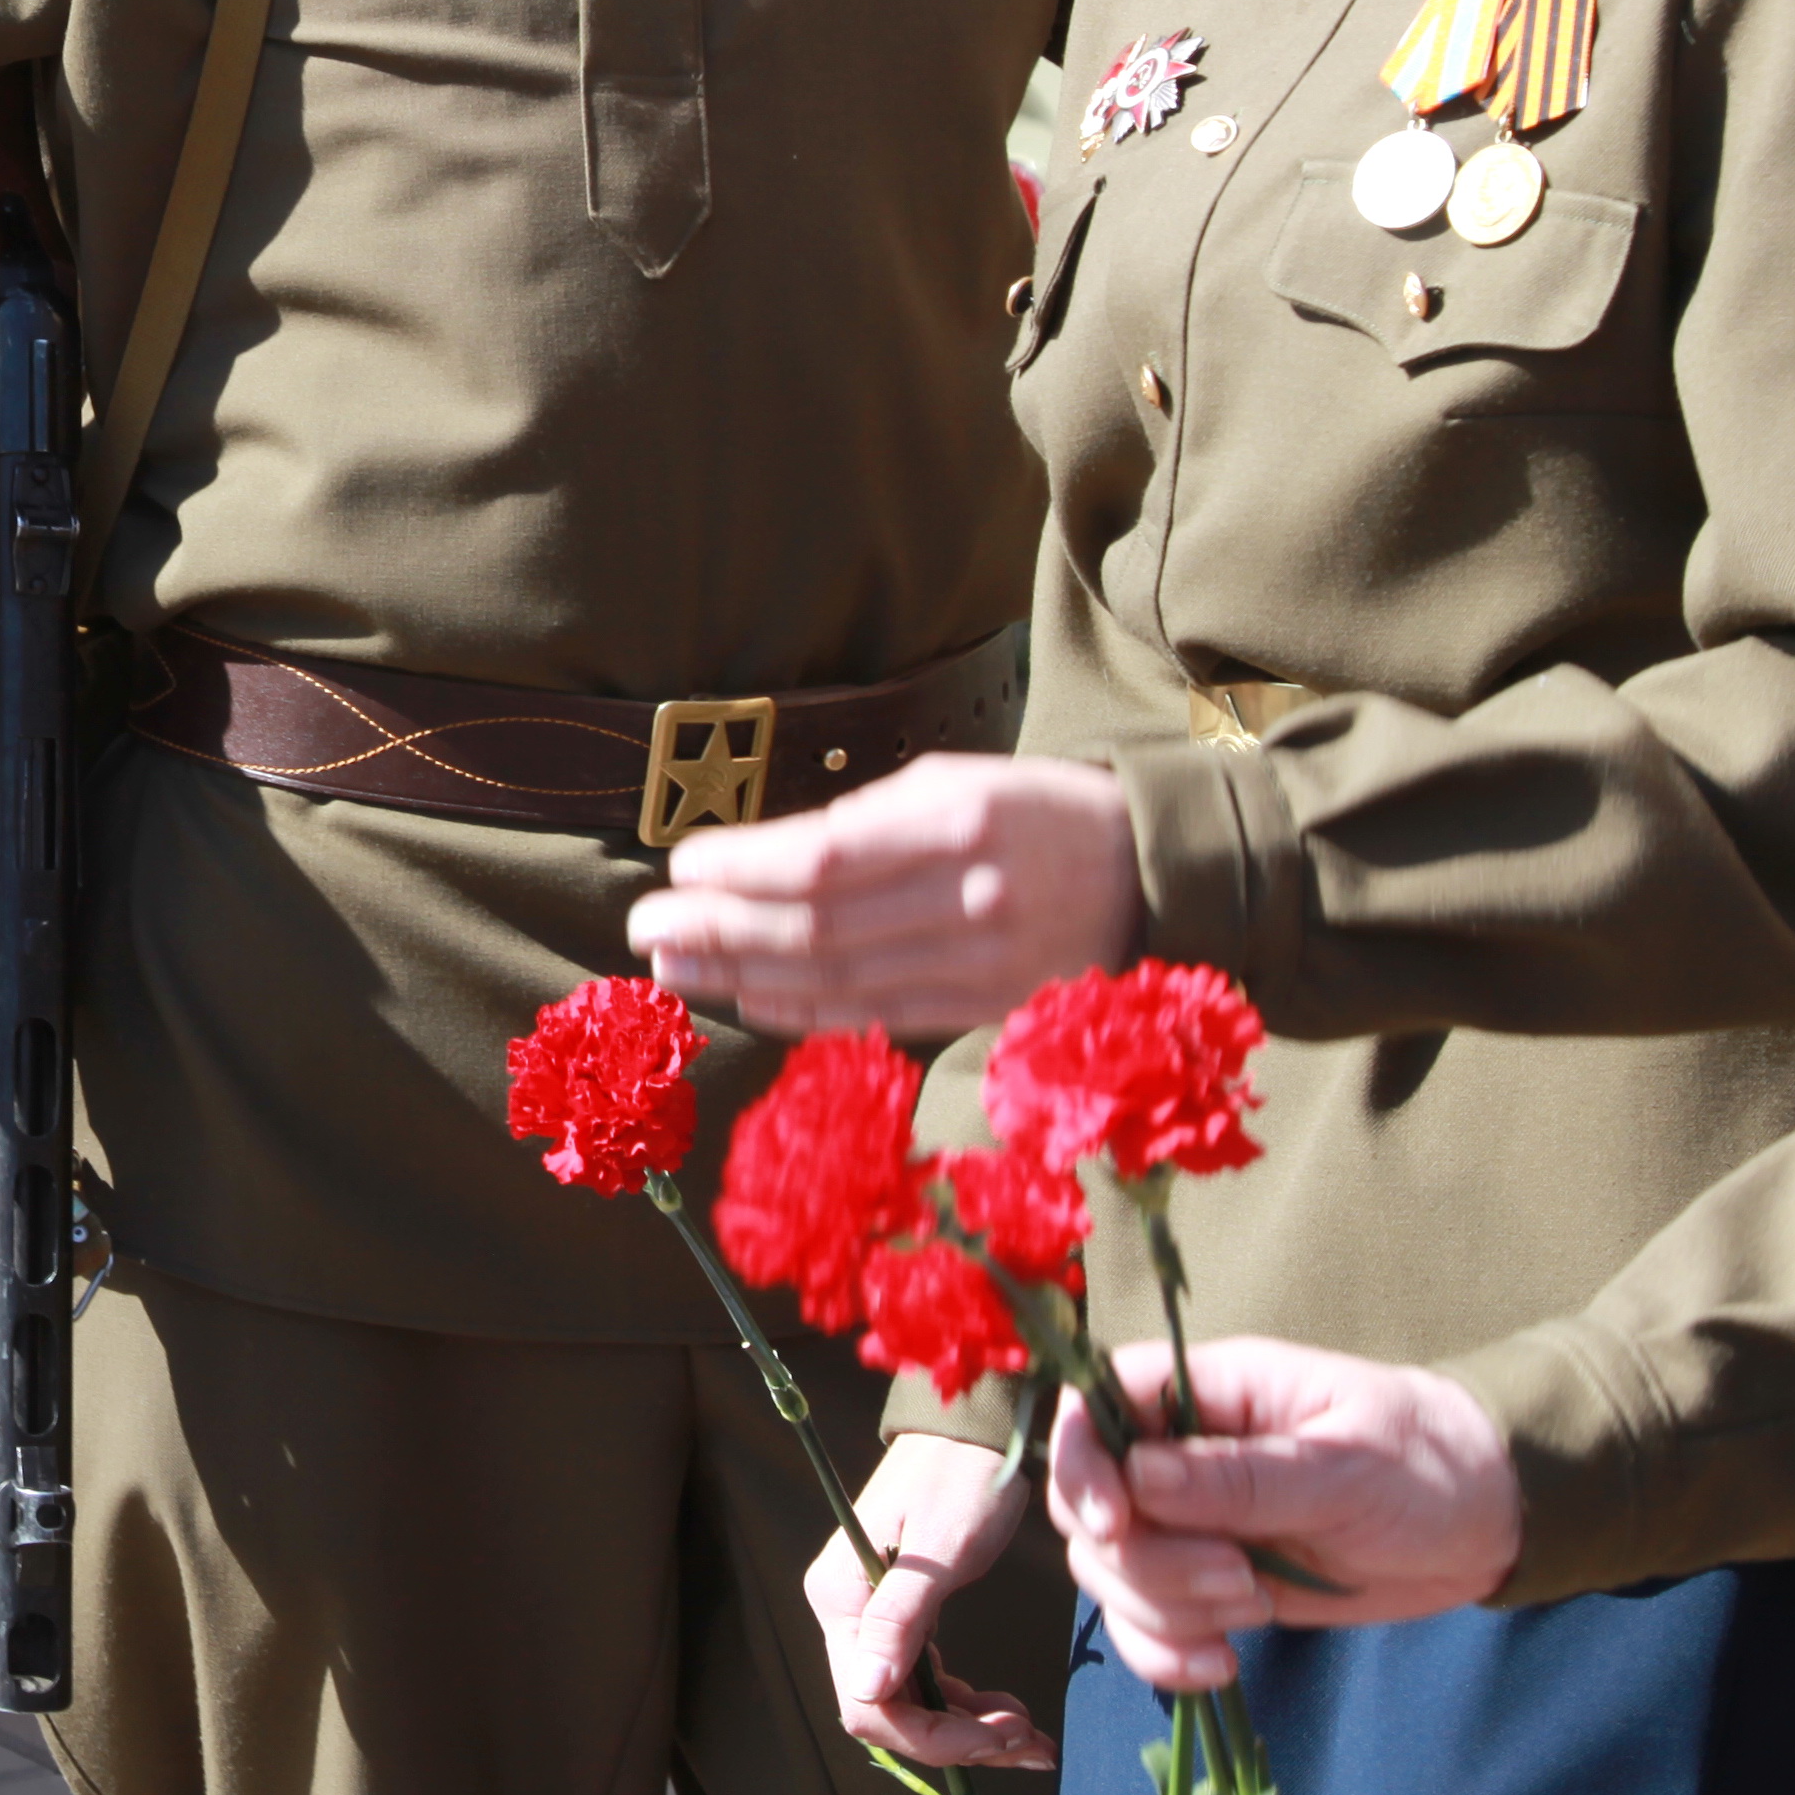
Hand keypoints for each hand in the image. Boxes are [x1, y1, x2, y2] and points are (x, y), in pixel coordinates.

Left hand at [622, 755, 1142, 1036]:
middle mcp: (971, 900)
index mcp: (962, 823)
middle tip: (645, 928)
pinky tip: (743, 1000)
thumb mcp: (958, 780)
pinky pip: (874, 1014)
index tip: (681, 867)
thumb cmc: (1037, 811)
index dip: (746, 869)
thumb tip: (765, 857)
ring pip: (839, 979)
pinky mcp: (984, 1009)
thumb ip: (867, 819)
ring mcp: (980, 965)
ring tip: (672, 965)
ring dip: (742, 977)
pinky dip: (802, 1011)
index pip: (829, 858)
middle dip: (721, 930)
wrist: (1149, 878)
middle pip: (821, 927)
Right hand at [812, 1429, 1053, 1767]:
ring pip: (911, 1703)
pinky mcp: (902, 1612)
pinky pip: (925, 1679)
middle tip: (1030, 1739)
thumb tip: (864, 1689)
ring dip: (969, 1729)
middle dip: (959, 1740)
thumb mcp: (941, 1550)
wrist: (975, 1430)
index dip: (935, 1737)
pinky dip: (967, 1704)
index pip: (871, 1704)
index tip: (1004, 1733)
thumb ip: (901, 1619)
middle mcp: (845, 1610)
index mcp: (841, 1597)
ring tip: (1031, 1733)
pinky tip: (1009, 1709)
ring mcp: (871, 1614)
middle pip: (891, 1712)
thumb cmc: (963, 1477)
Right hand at [1049, 1336, 1521, 1693]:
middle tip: (1241, 1580)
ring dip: (1166, 1610)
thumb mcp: (1347, 1464)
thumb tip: (1137, 1477)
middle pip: (1091, 1506)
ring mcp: (1192, 1523)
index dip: (1081, 1464)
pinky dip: (1166, 1654)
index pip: (1094, 1404)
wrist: (1485, 1522)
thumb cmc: (1426, 1464)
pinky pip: (1147, 1624)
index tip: (1119, 1525)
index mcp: (1208, 1391)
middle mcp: (1180, 1454)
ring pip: (1112, 1572)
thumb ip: (1244, 1475)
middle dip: (1148, 1561)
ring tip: (1257, 1608)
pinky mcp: (1212, 1584)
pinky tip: (1222, 1667)